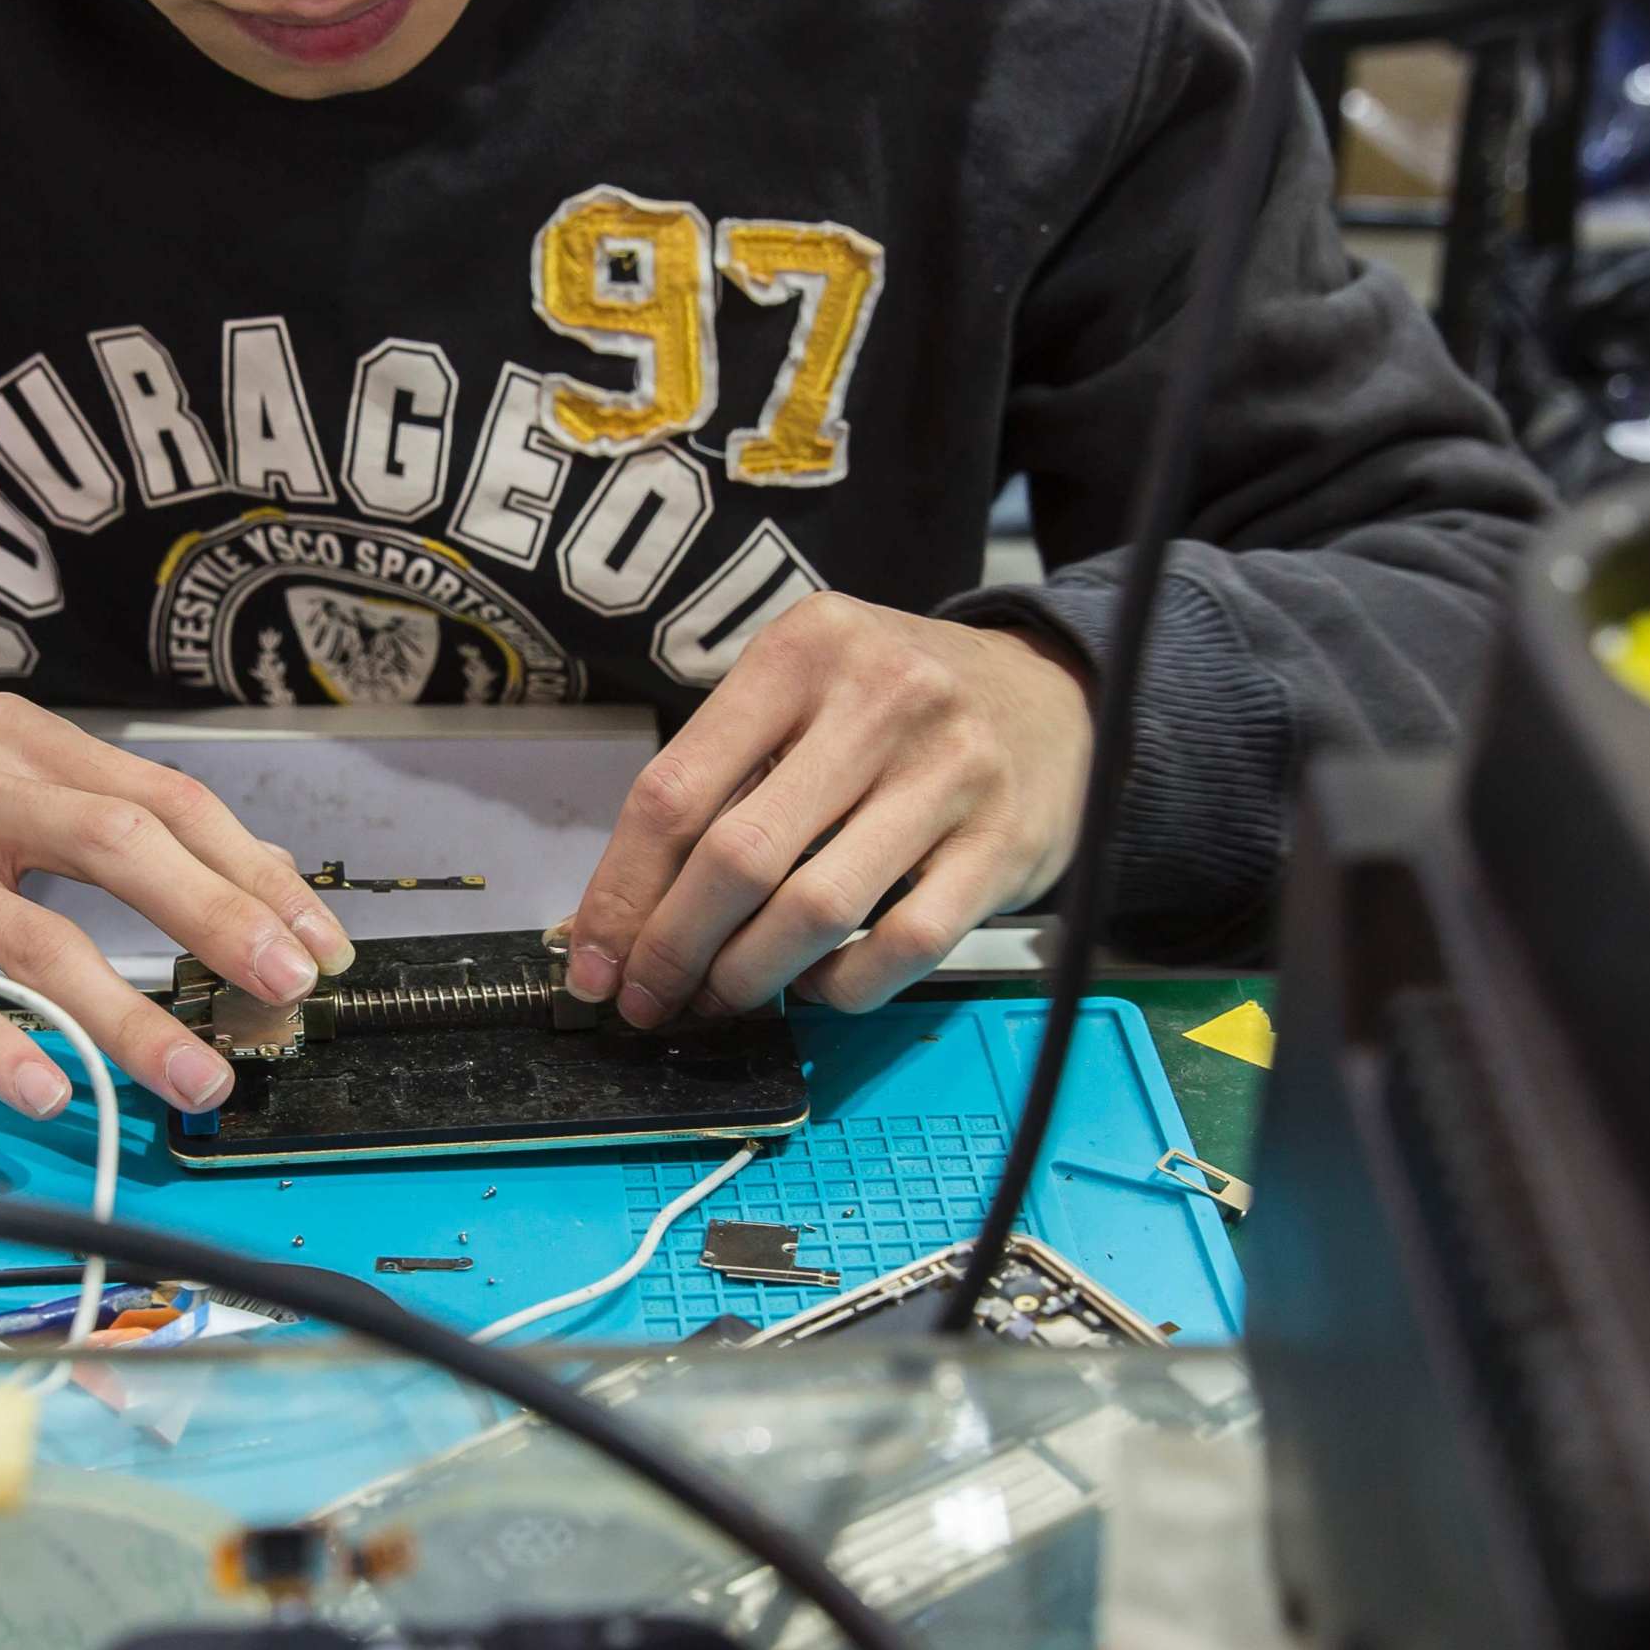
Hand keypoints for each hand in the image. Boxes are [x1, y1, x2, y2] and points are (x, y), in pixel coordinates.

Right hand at [0, 694, 354, 1116]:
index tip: (316, 941)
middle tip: (285, 987)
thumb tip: (246, 895)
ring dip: (130, 1017)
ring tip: (195, 1079)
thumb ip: (102, 834)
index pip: (167, 799)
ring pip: (40, 939)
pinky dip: (2, 1047)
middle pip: (121, 845)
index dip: (254, 872)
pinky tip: (51, 1091)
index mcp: (22, 745)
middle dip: (220, 920)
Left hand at [563, 597, 1089, 1023]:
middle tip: (647, 999)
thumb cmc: (899, 709)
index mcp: (803, 650)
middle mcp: (879, 699)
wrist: (1056, 698)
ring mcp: (950, 771)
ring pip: (814, 911)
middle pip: (737, 858)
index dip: (620, 894)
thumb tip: (619, 917)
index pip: (675, 791)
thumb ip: (720, 779)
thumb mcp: (806, 693)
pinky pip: (900, 947)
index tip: (593, 963)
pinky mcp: (1004, 844)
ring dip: (748, 978)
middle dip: (673, 950)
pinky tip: (818, 984)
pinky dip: (842, 987)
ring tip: (722, 997)